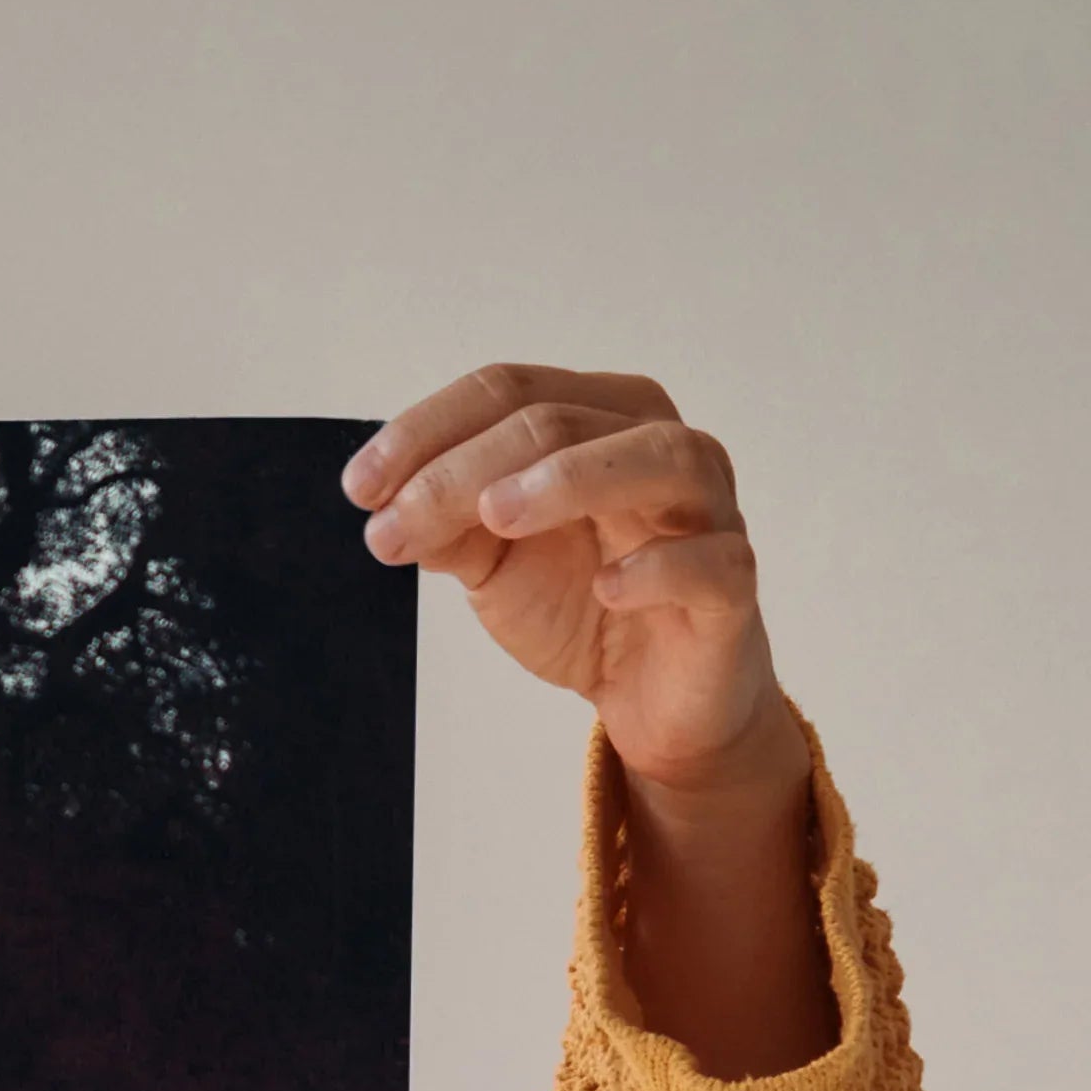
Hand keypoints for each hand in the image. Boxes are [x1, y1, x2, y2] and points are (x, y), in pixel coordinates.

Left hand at [350, 364, 832, 1071]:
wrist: (651, 699)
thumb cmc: (582, 605)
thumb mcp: (495, 563)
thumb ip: (449, 525)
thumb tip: (387, 503)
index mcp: (599, 420)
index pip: (510, 392)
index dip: (428, 431)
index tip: (359, 488)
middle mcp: (659, 446)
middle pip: (561, 421)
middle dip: (465, 469)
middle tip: (394, 522)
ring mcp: (707, 512)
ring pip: (656, 458)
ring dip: (570, 479)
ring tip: (495, 515)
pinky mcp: (731, 587)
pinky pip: (709, 561)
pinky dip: (659, 567)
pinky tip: (607, 587)